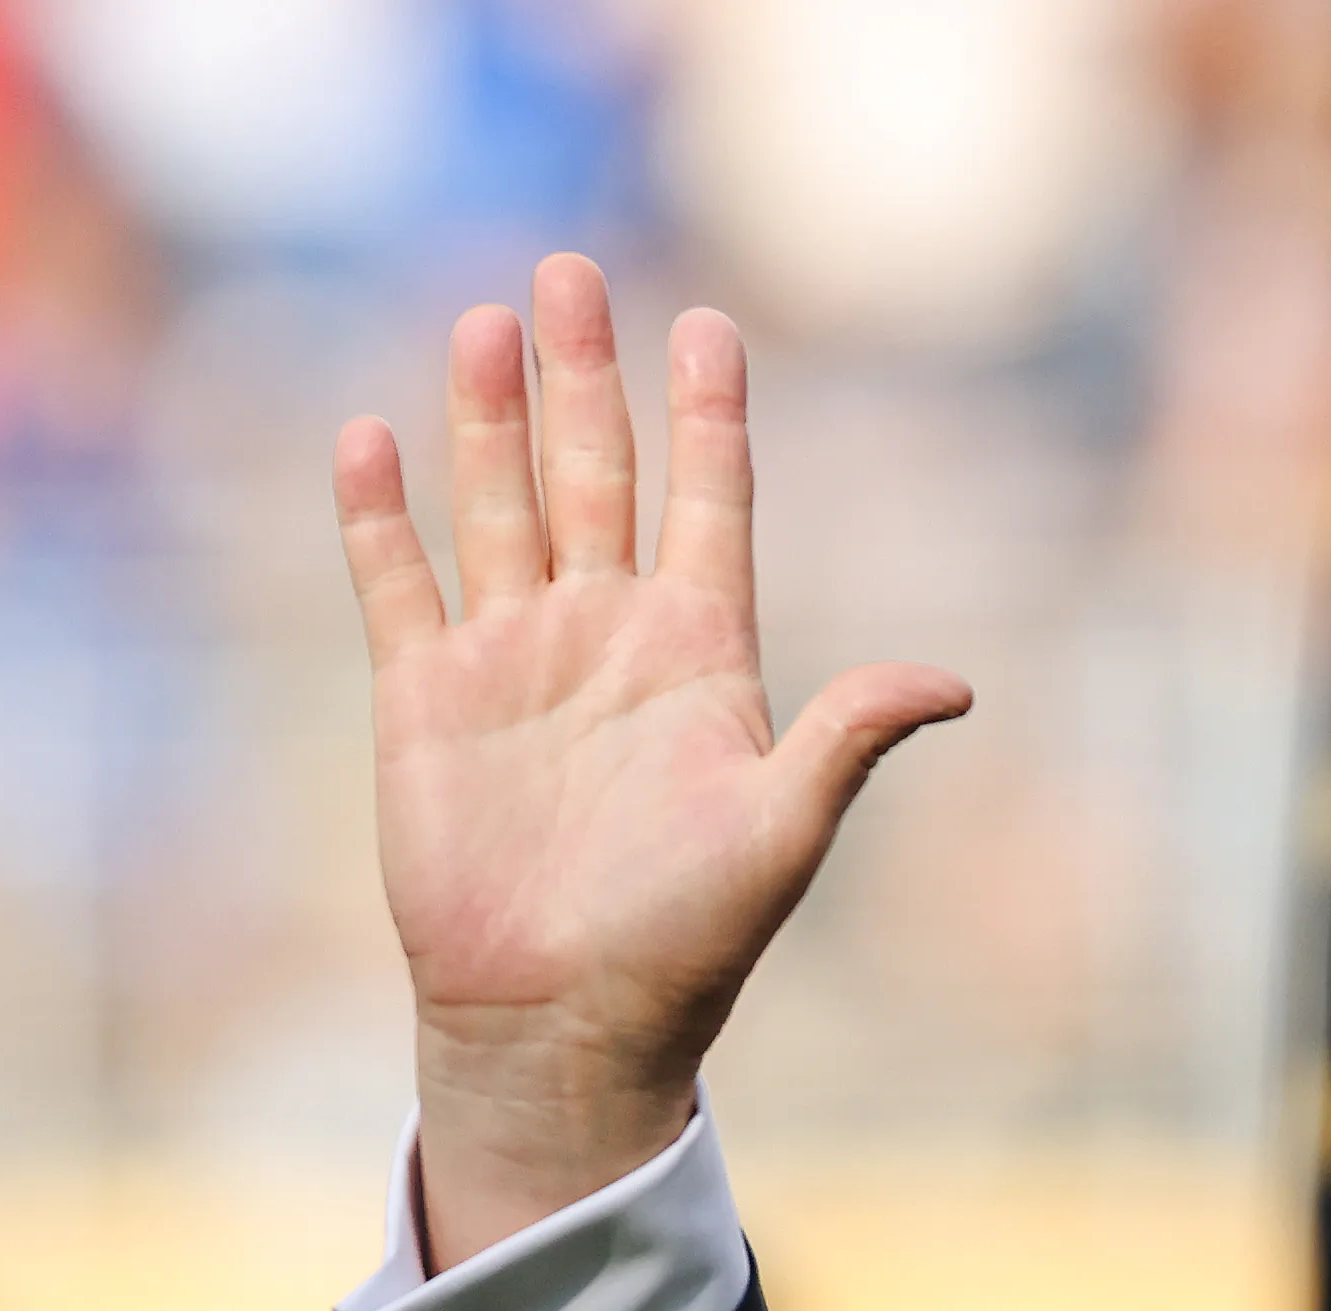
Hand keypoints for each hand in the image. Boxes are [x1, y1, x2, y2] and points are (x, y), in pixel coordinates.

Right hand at [336, 254, 969, 1264]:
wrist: (566, 1018)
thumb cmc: (689, 939)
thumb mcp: (783, 829)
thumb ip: (850, 738)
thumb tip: (955, 685)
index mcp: (701, 655)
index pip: (710, 504)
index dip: (709, 417)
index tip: (709, 326)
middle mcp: (608, 637)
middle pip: (600, 475)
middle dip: (587, 378)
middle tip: (571, 272)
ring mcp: (515, 661)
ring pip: (502, 506)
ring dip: (492, 417)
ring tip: (487, 319)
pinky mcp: (428, 699)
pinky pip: (401, 583)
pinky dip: (384, 515)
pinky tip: (375, 435)